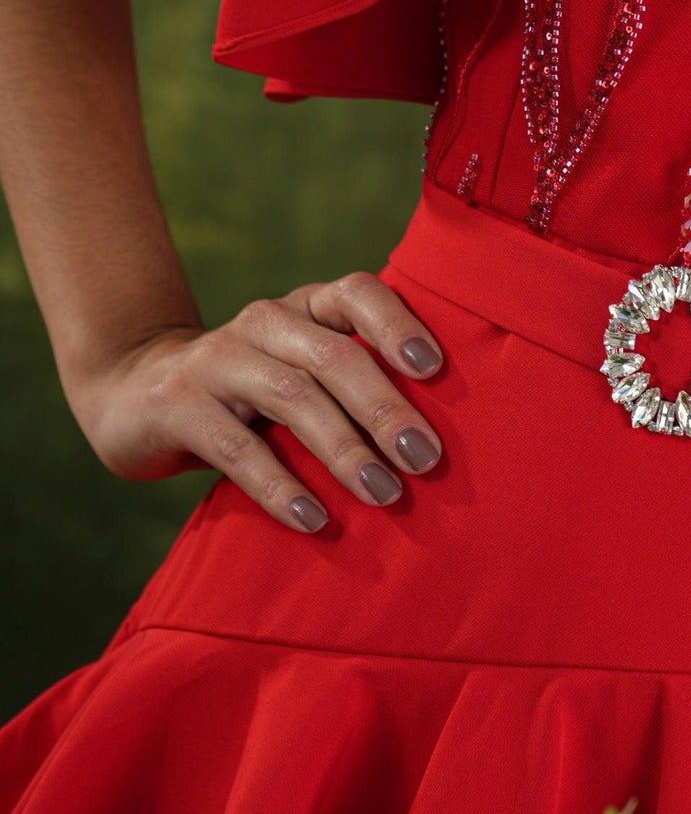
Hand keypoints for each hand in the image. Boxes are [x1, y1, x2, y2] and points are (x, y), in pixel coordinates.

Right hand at [71, 272, 444, 533]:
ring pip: (292, 397)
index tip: (434, 368)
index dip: (396, 324)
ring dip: (344, 449)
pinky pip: (237, 449)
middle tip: (425, 458)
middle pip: (333, 356)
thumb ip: (353, 388)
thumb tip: (433, 447)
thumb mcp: (299, 372)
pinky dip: (280, 487)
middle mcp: (263, 322)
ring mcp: (216, 359)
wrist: (133, 390)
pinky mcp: (177, 405)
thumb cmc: (249, 391)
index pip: (356, 293)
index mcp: (304, 308)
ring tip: (384, 494)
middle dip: (385, 409)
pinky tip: (314, 519)